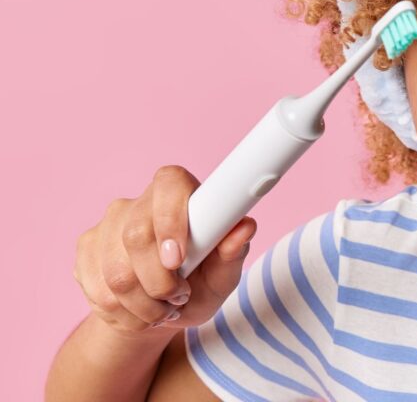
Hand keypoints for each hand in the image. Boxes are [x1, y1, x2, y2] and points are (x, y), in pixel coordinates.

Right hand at [74, 165, 256, 335]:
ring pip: (115, 271)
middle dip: (159, 280)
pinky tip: (140, 313)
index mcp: (180, 193)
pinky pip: (97, 289)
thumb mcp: (223, 275)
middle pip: (136, 235)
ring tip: (164, 310)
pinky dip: (124, 313)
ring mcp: (107, 224)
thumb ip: (233, 252)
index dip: (170, 220)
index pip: (169, 185)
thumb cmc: (200, 285)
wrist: (159, 313)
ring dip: (144, 304)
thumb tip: (246, 226)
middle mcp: (139, 202)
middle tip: (179, 296)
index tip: (178, 259)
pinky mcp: (86, 250)